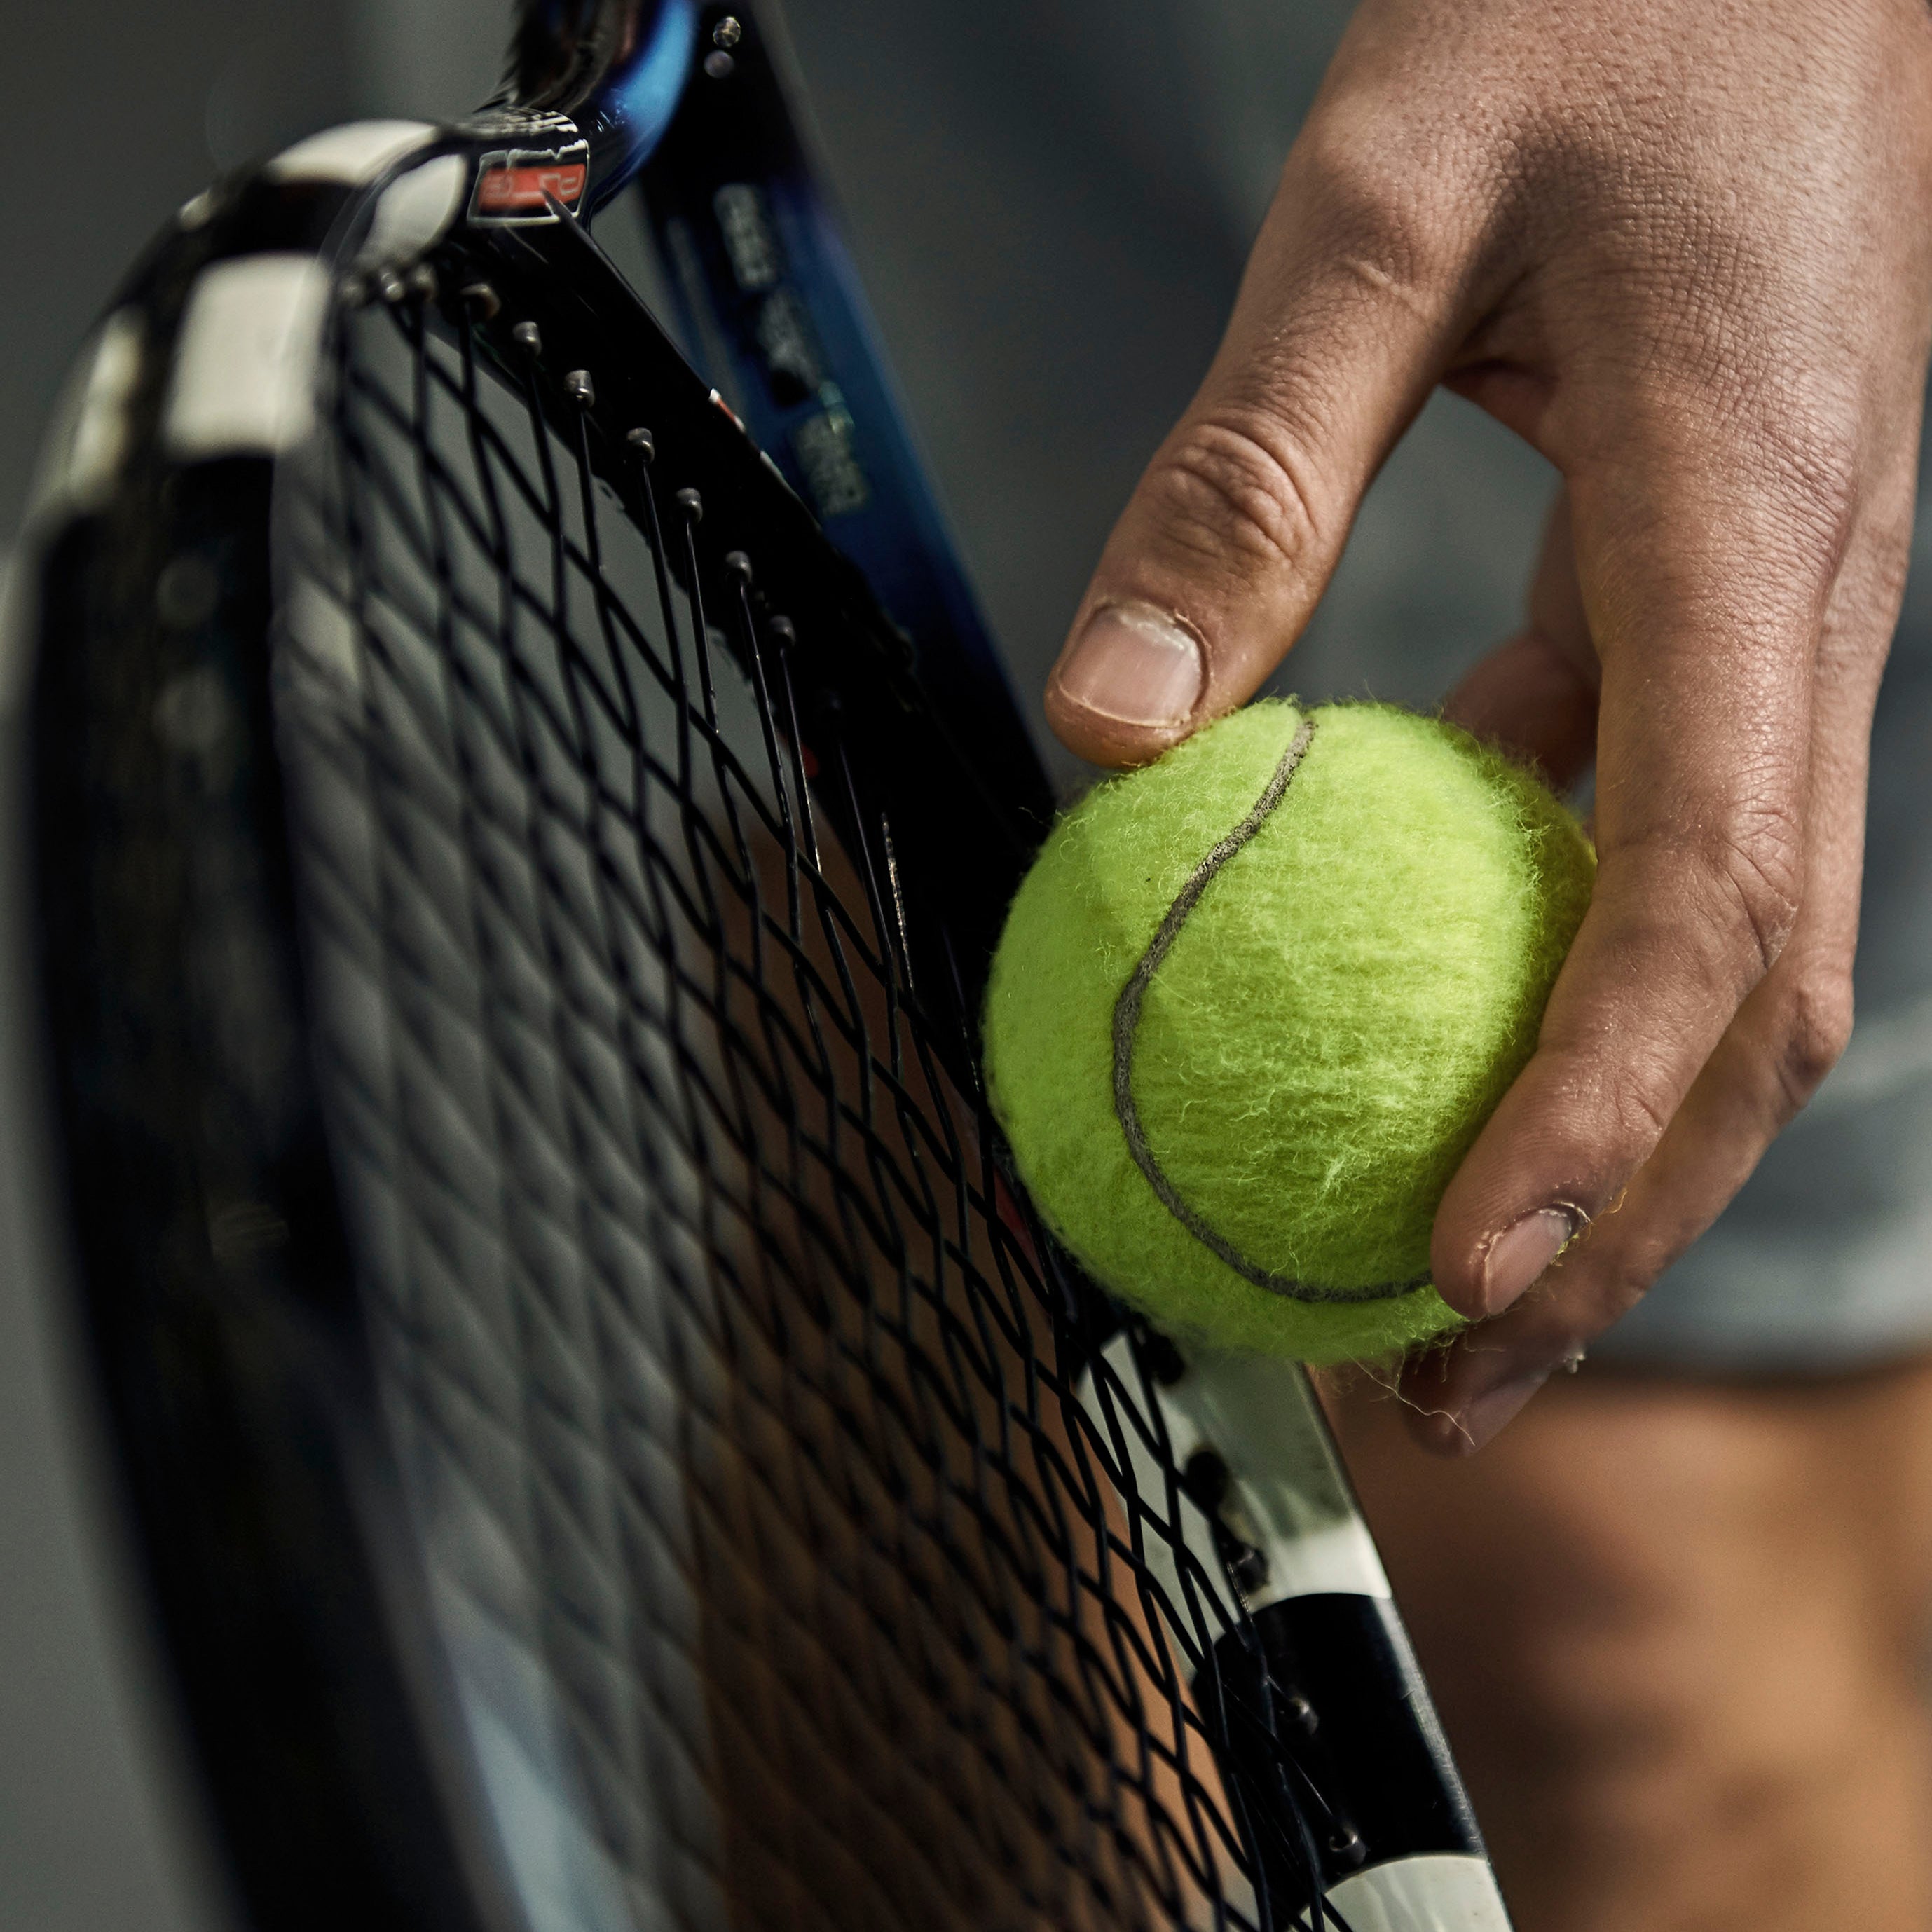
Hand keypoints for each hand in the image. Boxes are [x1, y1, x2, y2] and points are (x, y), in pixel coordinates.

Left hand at [1045, 0, 1931, 1448]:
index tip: (1457, 1272)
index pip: (1704, 892)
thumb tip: (1109, 733)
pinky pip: (1650, 829)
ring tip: (1432, 1271)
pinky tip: (1407, 999)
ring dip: (1590, 1132)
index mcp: (1745, 525)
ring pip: (1720, 946)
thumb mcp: (1383, 205)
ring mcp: (1777, 622)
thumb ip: (1249, 471)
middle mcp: (1803, 614)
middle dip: (1615, 1216)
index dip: (1589, 1111)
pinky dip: (1541, 956)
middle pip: (1747, 1000)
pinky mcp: (1718, 607)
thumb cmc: (1604, 6)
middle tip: (1442, 1374)